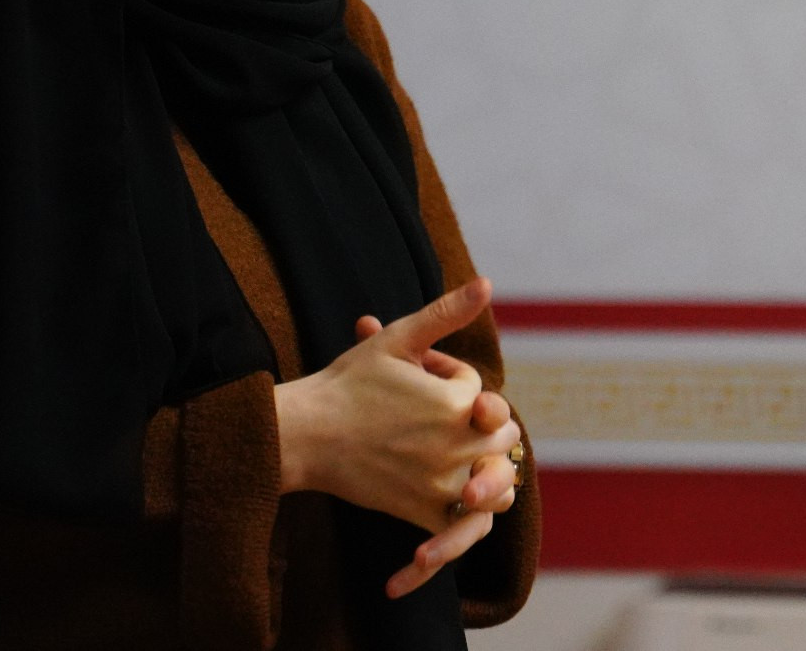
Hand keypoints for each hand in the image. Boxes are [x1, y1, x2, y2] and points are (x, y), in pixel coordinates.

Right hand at [271, 279, 524, 595]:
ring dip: (488, 469)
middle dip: (478, 421)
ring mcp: (444, 484)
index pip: (482, 391)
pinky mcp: (426, 513)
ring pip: (498, 482)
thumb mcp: (397, 339)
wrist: (303, 436)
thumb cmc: (347, 383)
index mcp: (459, 402)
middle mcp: (459, 445)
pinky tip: (450, 495)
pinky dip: (468, 514)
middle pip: (502, 435)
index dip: (455, 381)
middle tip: (430, 415)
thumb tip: (486, 283)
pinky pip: (469, 524)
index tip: (421, 377)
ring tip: (451, 453)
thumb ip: (446, 313)